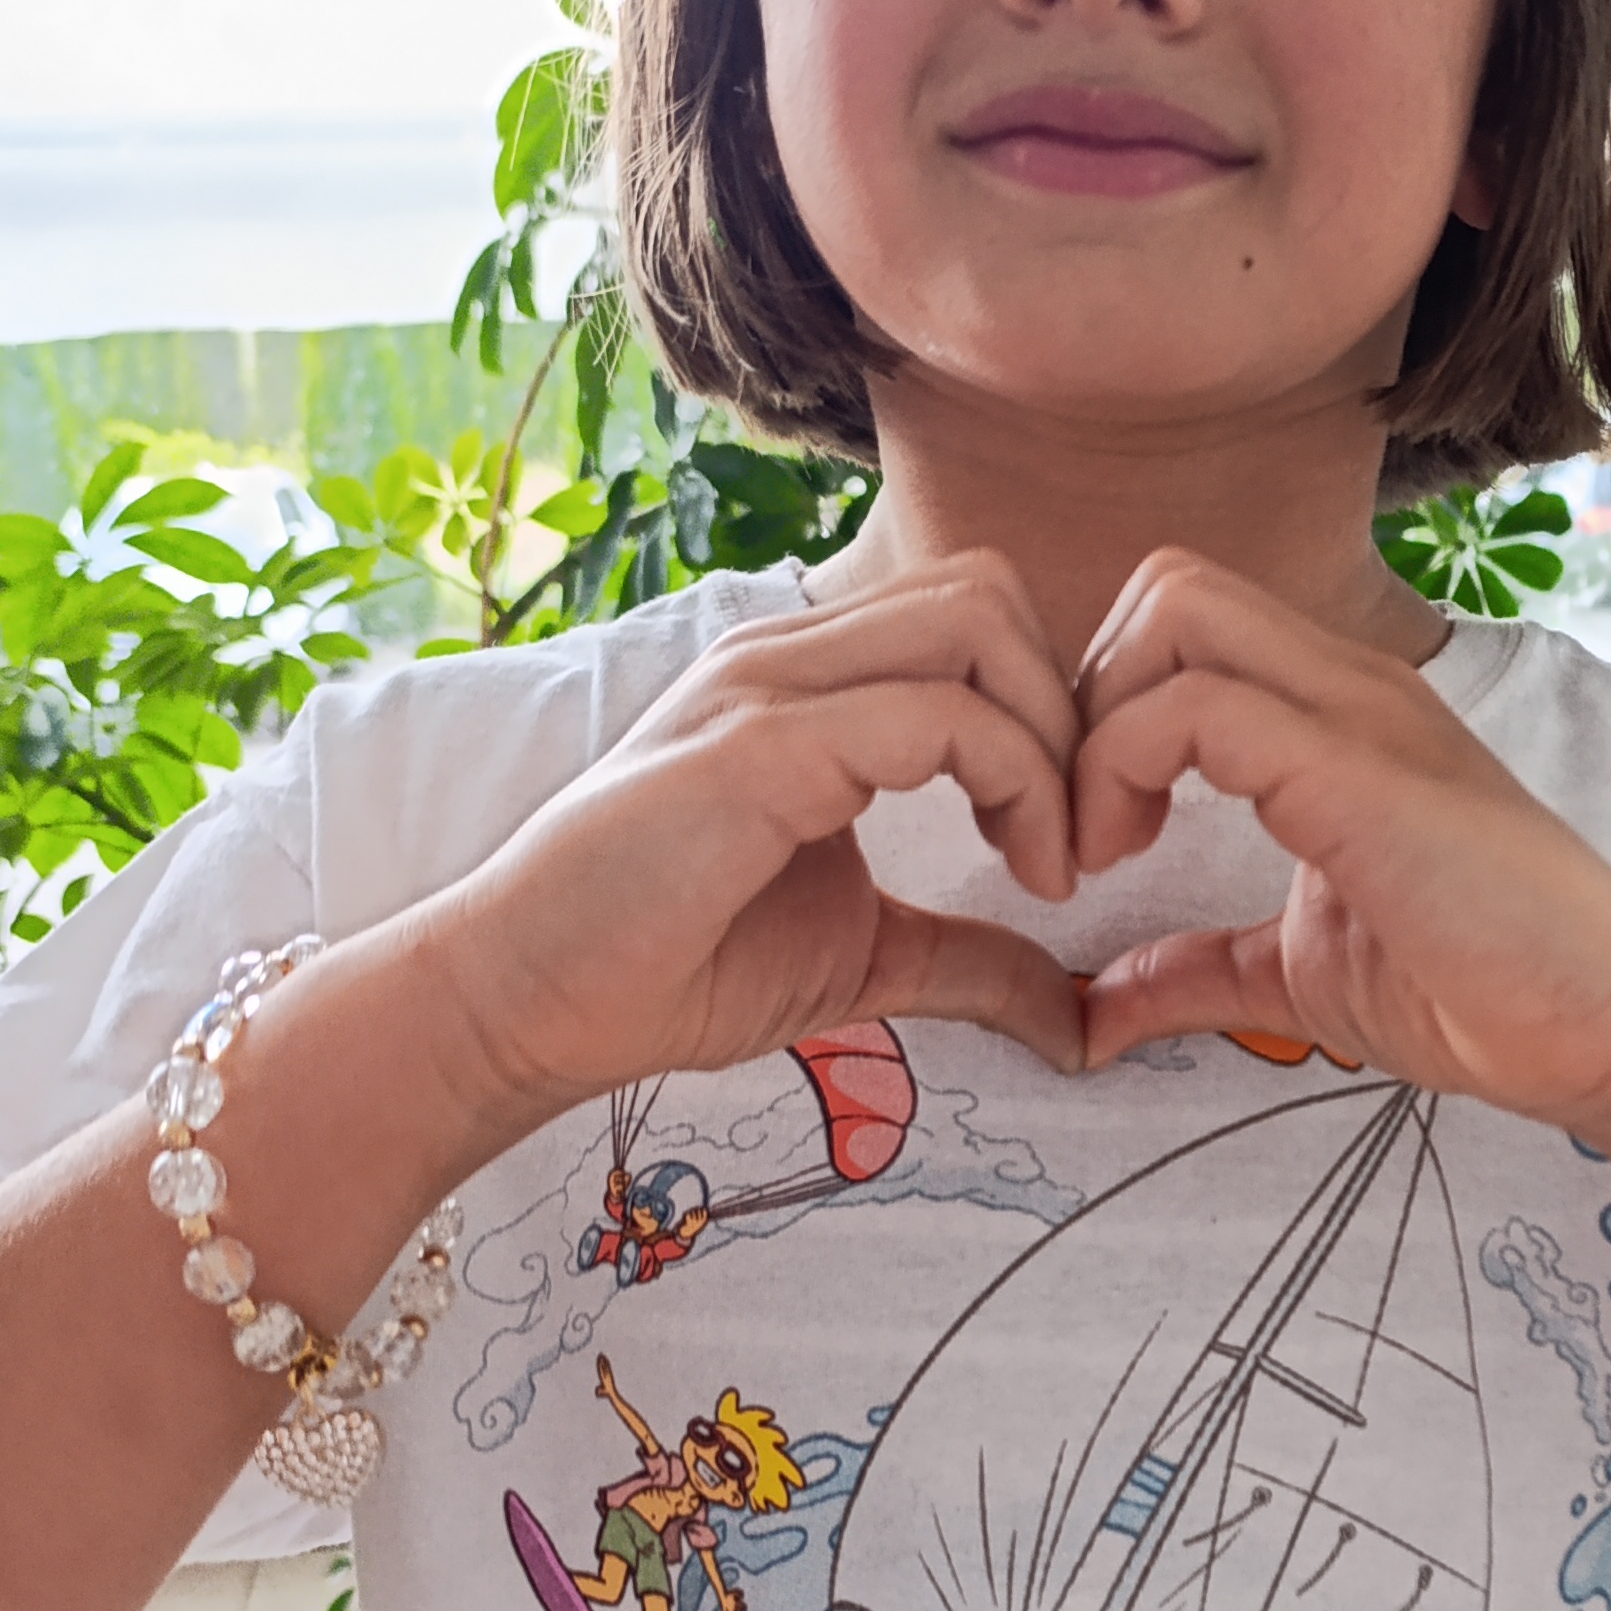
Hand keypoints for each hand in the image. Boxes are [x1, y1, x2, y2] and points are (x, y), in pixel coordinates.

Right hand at [413, 551, 1086, 1135]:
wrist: (528, 1002)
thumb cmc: (673, 966)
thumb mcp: (868, 959)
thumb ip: (976, 961)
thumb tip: (1081, 1018)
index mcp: (813, 681)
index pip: (979, 616)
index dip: (1054, 716)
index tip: (1067, 843)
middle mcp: (790, 655)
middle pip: (993, 591)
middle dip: (1070, 711)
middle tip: (1080, 841)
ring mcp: (769, 688)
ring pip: (980, 623)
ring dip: (1053, 742)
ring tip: (1054, 861)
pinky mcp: (758, 747)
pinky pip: (934, 715)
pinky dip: (1015, 784)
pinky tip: (1022, 876)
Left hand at [1070, 552, 1610, 1129]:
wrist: (1604, 1024)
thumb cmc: (1480, 992)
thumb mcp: (1294, 975)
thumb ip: (1193, 971)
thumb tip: (1091, 1012)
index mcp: (1334, 712)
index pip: (1181, 622)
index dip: (1101, 714)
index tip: (1092, 843)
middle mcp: (1345, 684)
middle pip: (1164, 586)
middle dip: (1083, 698)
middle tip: (1083, 829)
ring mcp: (1357, 712)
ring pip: (1171, 612)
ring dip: (1096, 727)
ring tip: (1101, 848)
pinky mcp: (1355, 768)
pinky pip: (1195, 707)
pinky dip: (1119, 772)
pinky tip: (1128, 861)